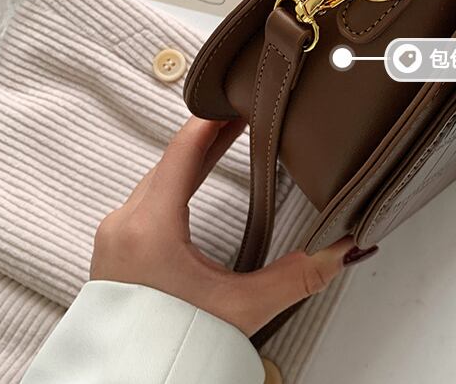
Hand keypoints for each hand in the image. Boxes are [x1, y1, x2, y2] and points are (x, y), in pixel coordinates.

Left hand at [90, 116, 375, 336]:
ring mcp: (116, 235)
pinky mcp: (115, 248)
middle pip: (172, 159)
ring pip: (157, 178)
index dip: (211, 121)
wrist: (129, 382)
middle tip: (241, 114)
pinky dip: (174, 180)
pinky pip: (147, 197)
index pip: (182, 151)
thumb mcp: (242, 307)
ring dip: (191, 158)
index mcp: (151, 228)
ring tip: (222, 139)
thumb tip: (340, 250)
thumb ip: (297, 276)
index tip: (235, 100)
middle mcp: (127, 224)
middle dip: (209, 135)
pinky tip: (192, 180)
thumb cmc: (173, 346)